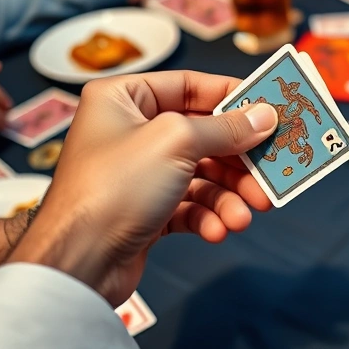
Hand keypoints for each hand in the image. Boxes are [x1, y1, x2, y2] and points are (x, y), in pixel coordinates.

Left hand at [8, 71, 277, 305]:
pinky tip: (218, 230)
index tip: (270, 109)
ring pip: (201, 176)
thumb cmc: (113, 189)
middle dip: (238, 160)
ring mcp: (138, 174)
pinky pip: (189, 206)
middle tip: (271, 173)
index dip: (232, 97)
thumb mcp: (177, 142)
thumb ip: (226, 128)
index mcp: (123, 99)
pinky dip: (208, 217)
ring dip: (228, 196)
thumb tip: (265, 116)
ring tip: (246, 215)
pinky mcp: (146, 212)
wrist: (78, 263)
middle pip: (203, 136)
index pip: (189, 85)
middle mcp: (130, 132)